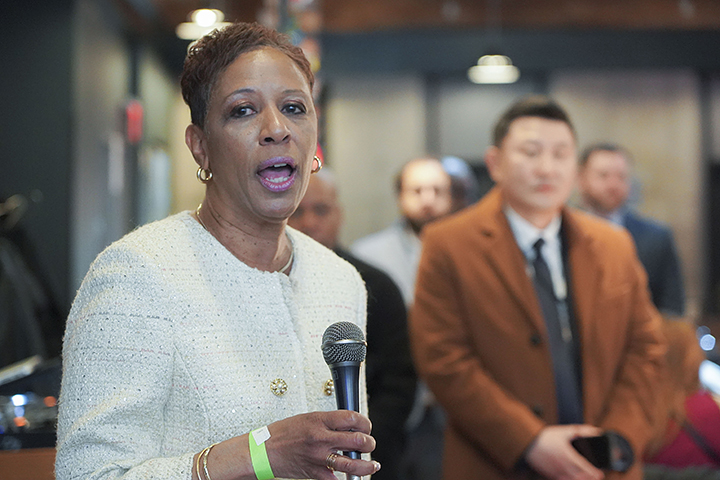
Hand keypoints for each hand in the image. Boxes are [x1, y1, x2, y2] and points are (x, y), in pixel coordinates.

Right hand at [265, 410, 379, 479]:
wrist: (263, 450)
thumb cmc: (283, 433)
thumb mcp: (307, 418)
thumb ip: (329, 422)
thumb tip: (350, 426)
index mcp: (319, 420)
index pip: (352, 419)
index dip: (365, 423)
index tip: (366, 426)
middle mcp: (320, 438)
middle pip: (357, 441)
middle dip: (369, 443)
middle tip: (369, 444)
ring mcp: (318, 457)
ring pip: (352, 464)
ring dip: (367, 466)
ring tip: (372, 464)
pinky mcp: (315, 473)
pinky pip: (336, 479)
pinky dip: (346, 479)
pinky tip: (352, 477)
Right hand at [525, 424, 604, 479]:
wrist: (528, 443)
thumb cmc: (546, 437)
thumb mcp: (564, 431)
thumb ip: (580, 431)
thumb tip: (595, 431)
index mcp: (568, 455)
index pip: (584, 467)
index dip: (594, 472)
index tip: (600, 474)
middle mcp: (562, 466)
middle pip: (579, 477)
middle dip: (589, 478)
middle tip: (595, 477)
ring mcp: (556, 472)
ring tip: (584, 478)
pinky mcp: (549, 475)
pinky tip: (571, 478)